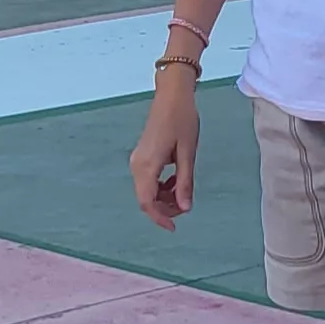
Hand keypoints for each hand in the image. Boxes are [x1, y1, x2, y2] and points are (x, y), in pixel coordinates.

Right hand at [130, 75, 202, 228]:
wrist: (172, 95)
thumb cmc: (182, 120)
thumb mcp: (187, 153)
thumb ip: (185, 182)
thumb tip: (185, 208)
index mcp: (147, 165)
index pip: (147, 202)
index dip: (159, 218)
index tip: (174, 227)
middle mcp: (137, 165)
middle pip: (146, 198)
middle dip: (165, 208)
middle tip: (186, 205)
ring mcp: (138, 160)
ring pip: (147, 190)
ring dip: (164, 197)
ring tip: (184, 191)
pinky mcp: (142, 156)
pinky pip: (149, 179)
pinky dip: (162, 186)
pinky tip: (177, 179)